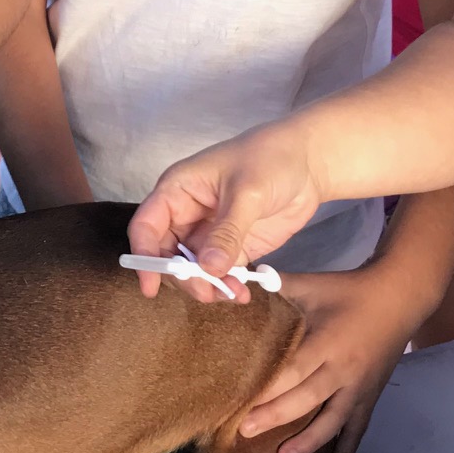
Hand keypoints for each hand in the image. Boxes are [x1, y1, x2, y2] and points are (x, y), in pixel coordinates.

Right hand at [128, 119, 323, 298]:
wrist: (309, 161)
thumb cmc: (270, 159)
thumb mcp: (247, 193)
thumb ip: (227, 232)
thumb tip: (208, 268)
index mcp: (178, 190)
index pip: (147, 225)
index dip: (144, 255)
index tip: (151, 286)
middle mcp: (187, 213)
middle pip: (167, 254)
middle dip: (183, 276)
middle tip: (207, 292)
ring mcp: (209, 232)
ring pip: (193, 268)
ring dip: (206, 285)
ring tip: (232, 293)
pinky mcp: (232, 246)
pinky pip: (220, 273)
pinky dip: (227, 286)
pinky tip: (242, 293)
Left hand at [241, 271, 419, 452]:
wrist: (400, 297)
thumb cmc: (348, 290)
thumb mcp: (313, 283)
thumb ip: (277, 285)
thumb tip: (238, 282)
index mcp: (328, 342)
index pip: (293, 370)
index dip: (268, 388)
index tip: (240, 402)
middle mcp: (344, 370)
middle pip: (307, 399)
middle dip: (275, 416)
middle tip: (244, 431)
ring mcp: (359, 389)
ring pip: (333, 422)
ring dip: (308, 443)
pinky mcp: (370, 399)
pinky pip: (357, 431)